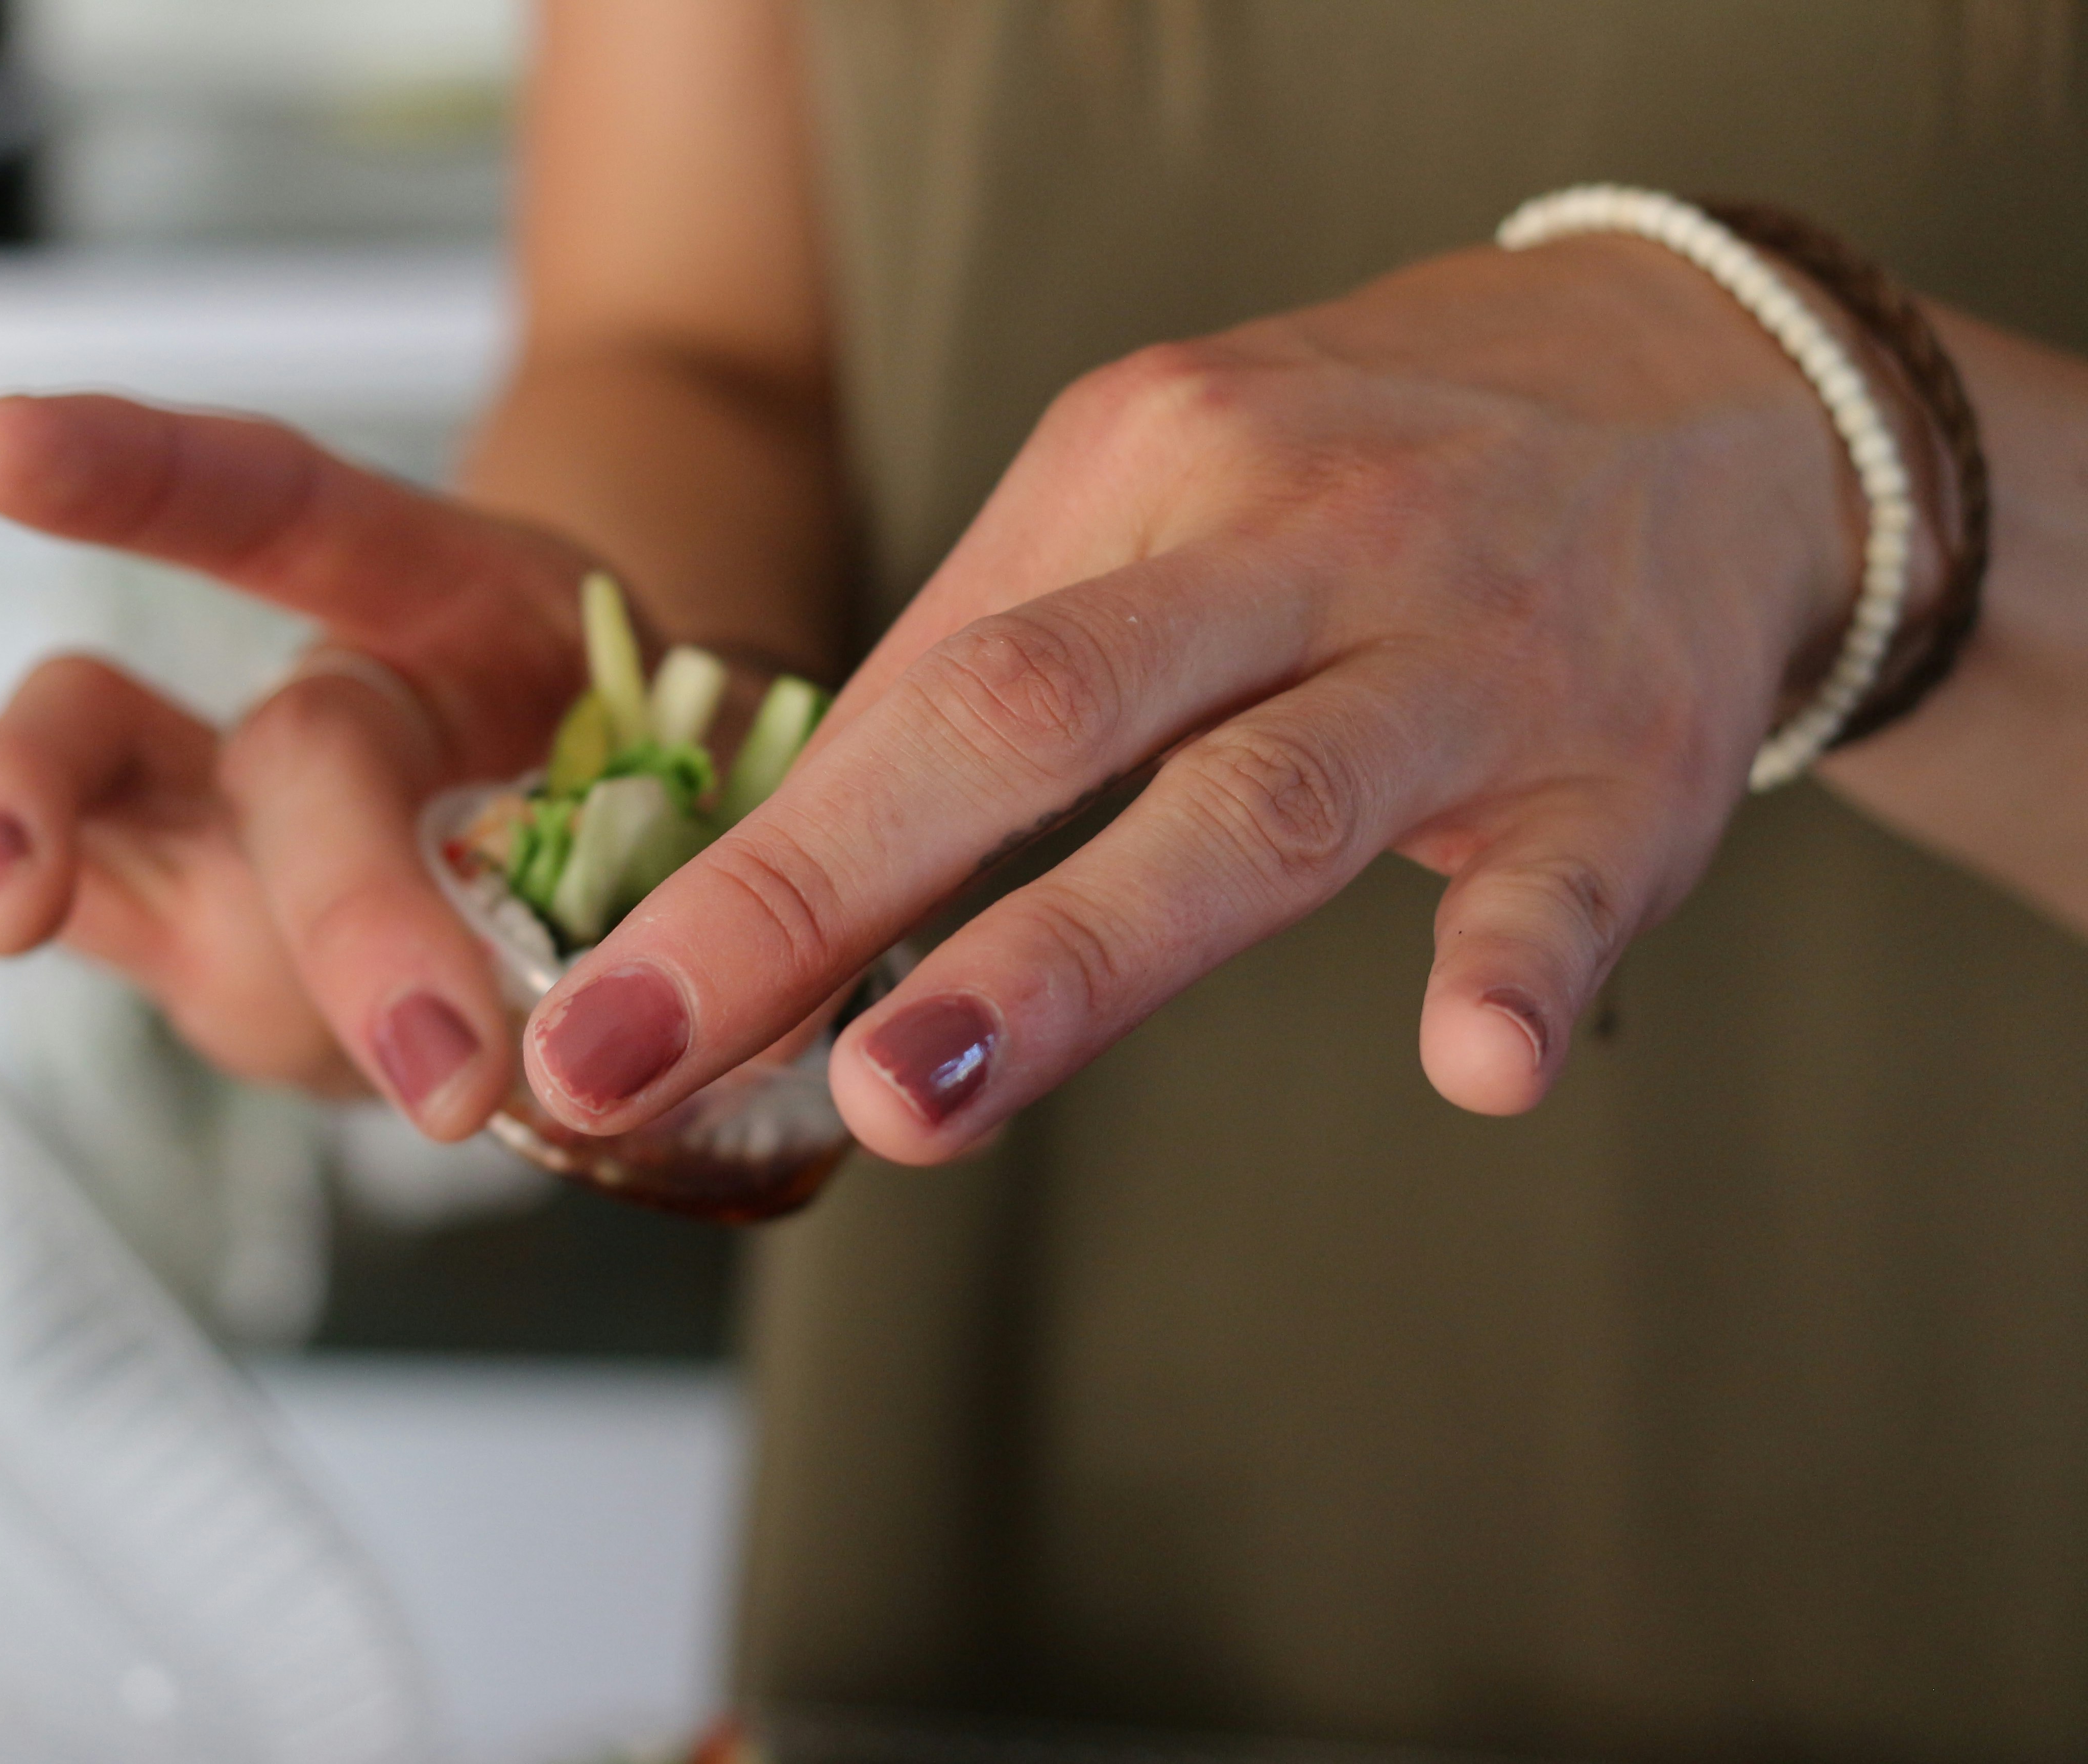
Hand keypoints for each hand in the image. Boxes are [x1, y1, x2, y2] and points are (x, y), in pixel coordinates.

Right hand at [0, 392, 603, 1136]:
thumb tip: (667, 1025)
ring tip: (10, 904)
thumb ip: (677, 887)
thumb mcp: (705, 789)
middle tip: (448, 1072)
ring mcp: (227, 801)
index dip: (154, 479)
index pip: (301, 512)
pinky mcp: (176, 906)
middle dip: (361, 916)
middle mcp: (329, 693)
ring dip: (36, 831)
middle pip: (295, 756)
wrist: (586, 792)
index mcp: (465, 610)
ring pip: (97, 764)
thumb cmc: (640, 774)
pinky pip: (54, 882)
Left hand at [524, 235, 1890, 1161]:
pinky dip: (1517, 969)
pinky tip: (1474, 1065)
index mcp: (1139, 461)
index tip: (594, 1023)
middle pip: (1028, 716)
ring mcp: (1466, 649)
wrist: (1696, 393)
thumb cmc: (1360, 488)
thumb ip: (989, 671)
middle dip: (815, 897)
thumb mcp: (1160, 502)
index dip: (743, 872)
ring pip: (1254, 807)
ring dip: (1068, 957)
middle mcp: (1289, 534)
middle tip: (636, 1051)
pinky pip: (1566, 882)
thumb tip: (787, 883)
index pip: (910, 689)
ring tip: (905, 1092)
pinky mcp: (1629, 761)